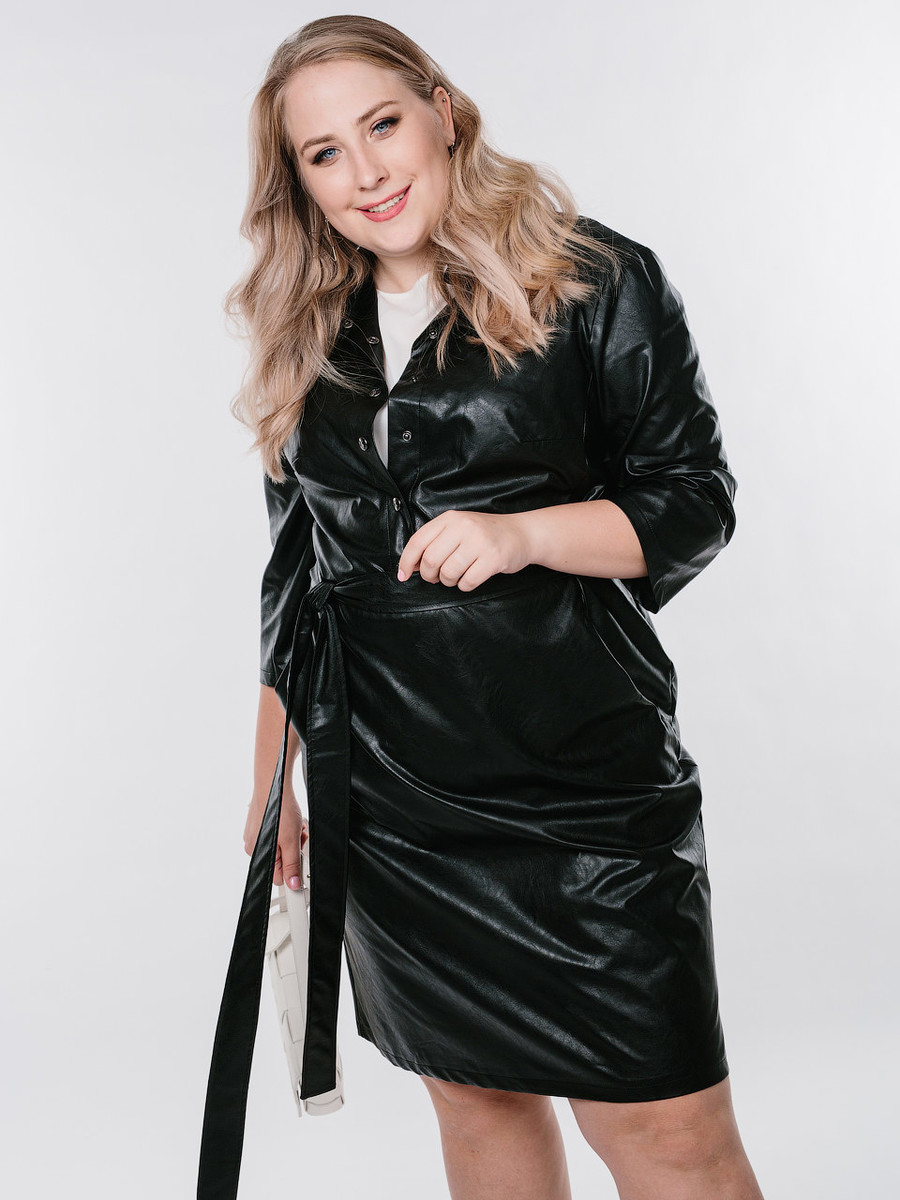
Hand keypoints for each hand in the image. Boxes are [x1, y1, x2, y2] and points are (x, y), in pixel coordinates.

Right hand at [243, 786, 309, 889]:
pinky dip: (287, 828)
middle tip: (299, 836)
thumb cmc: (279, 809)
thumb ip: (291, 864)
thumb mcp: (291, 841)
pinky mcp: (260, 824)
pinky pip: (278, 833)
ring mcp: (256, 835)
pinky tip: (290, 819)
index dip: (293, 869)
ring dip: (293, 837)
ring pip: (282, 845)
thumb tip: (293, 885)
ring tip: (295, 824)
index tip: (301, 859)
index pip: (280, 877)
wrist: (274, 783)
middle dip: (294, 849)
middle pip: (282, 859)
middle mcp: (254, 847)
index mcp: (259, 855)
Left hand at [397, 509, 532, 590]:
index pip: (418, 541)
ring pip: (448, 573)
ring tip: (457, 575)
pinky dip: (465, 586)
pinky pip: (467, 582)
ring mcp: (479, 542)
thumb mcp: (459, 529)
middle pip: (431, 560)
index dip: (406, 561)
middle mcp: (463, 527)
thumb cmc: (486, 534)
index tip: (403, 575)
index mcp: (450, 518)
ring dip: (448, 581)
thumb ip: (435, 542)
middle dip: (429, 575)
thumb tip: (410, 566)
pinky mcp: (493, 559)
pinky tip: (471, 577)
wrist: (522, 533)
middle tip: (436, 577)